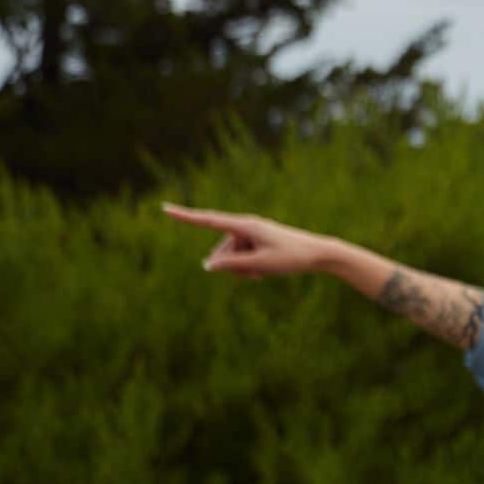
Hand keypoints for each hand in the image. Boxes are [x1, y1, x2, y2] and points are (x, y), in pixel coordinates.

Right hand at [161, 203, 339, 277]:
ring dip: (242, 270)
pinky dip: (249, 267)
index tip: (165, 208)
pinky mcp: (256, 242)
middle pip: (221, 251)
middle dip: (232, 267)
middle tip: (257, 274)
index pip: (208, 220)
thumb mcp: (260, 265)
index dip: (185, 216)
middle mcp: (245, 226)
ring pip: (230, 257)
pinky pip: (241, 258)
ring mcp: (250, 234)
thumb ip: (232, 265)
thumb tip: (208, 265)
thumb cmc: (291, 258)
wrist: (318, 254)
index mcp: (245, 225)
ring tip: (264, 273)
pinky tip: (265, 272)